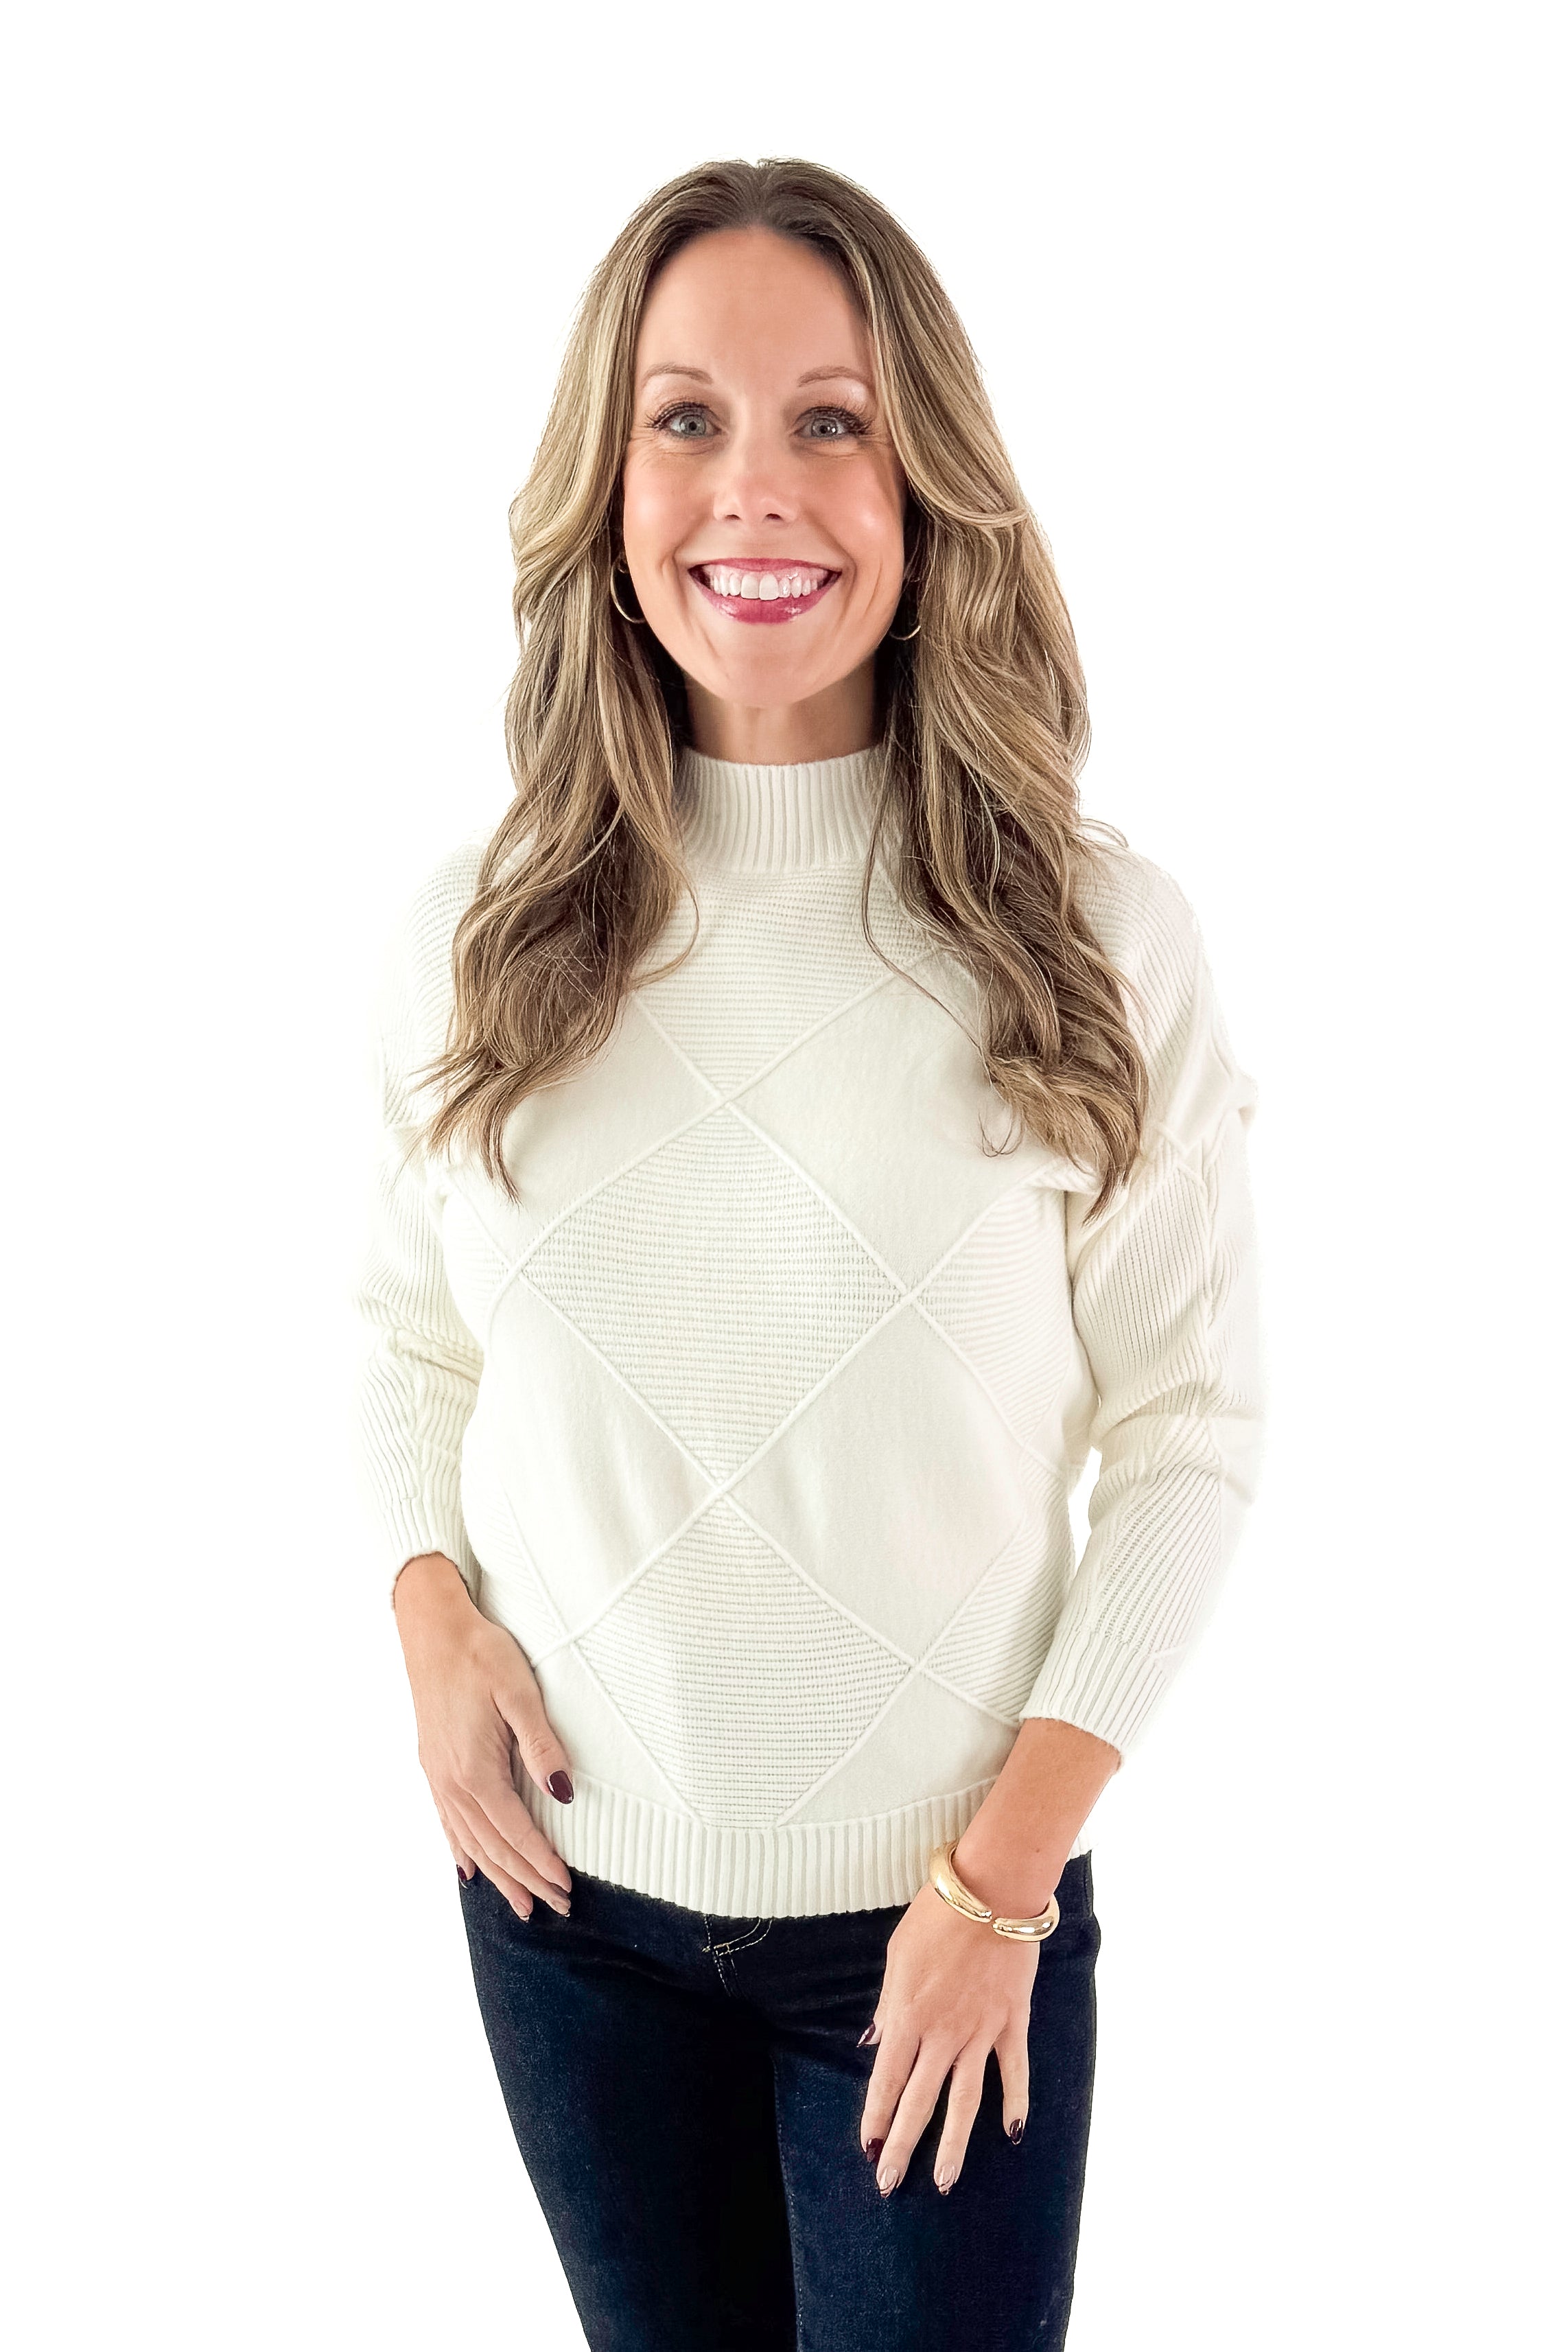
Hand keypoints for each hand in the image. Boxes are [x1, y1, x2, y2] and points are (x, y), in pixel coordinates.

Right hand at [393, 1552, 574, 1922]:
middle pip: (493, 1847)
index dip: (542, 1864)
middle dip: (525, 1880)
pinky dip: (462, 1850)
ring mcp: (438, 1776)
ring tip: (519, 1904)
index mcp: (476, 1770)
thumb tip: (562, 1794)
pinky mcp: (432, 1766)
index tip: (566, 1887)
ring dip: (497, 1875)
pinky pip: (447, 1822)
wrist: (432, 1630)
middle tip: (556, 1908)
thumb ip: (541, 1746)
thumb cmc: (480, 1654)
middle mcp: (452, 1782)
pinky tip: (468, 1869)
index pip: (516, 1833)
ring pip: (470, 1841)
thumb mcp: (519, 1694)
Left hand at [858, 1882, 1037, 2194]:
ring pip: (965, 2101)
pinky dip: (1015, 2103)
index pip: (887, 2080)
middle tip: (889, 2184)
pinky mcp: (1013, 2023)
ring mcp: (981, 2033)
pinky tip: (1012, 2134)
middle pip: (920, 2101)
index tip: (868, 2149)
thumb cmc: (936, 1918)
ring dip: (953, 2145)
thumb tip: (876, 2044)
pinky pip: (1014, 2071)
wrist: (991, 1892)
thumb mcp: (897, 1957)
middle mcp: (943, 2035)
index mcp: (908, 2016)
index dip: (876, 2118)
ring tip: (945, 2182)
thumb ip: (889, 2006)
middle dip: (902, 2146)